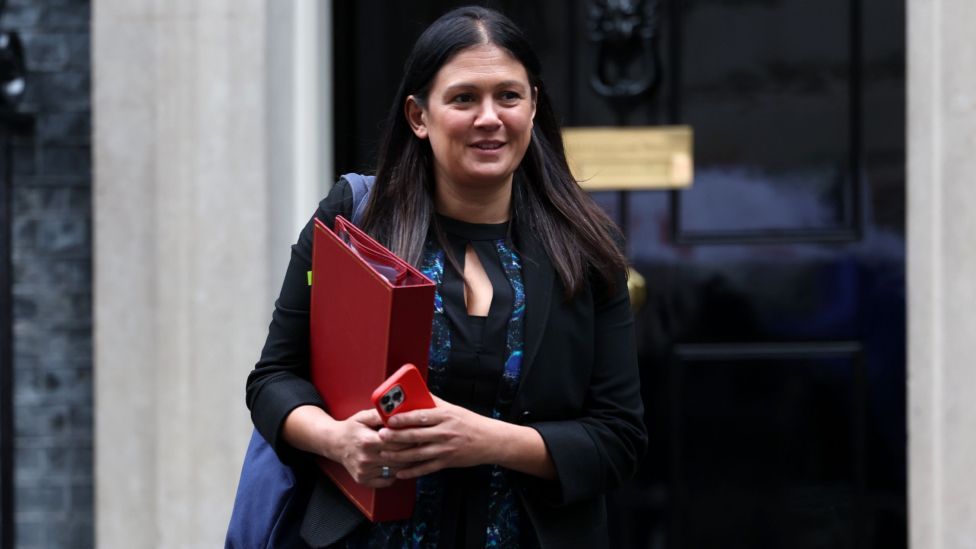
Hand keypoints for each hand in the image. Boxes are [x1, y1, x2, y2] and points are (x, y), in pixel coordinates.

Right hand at [322, 408, 412, 487]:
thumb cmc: (352, 428)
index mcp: (367, 441)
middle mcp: (365, 458)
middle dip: (412, 451)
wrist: (335, 444)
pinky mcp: (363, 480)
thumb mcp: (363, 416)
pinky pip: (387, 480)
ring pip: (395, 470)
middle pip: (398, 458)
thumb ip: (380, 414)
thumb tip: (397, 413)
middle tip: (420, 444)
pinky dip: (395, 474)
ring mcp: (364, 471)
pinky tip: (398, 465)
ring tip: (413, 454)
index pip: (396, 442)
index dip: (409, 438)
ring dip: (406, 463)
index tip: (418, 434)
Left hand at [376, 396, 502, 478]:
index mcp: (445, 416)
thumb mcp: (453, 409)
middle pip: (415, 436)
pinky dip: (411, 472)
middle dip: (395, 437)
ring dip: (399, 455)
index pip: (420, 416)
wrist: (490, 441)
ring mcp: (445, 449)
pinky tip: (399, 473)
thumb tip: (414, 393)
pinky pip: (425, 468)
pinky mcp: (447, 462)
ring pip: (417, 454)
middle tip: (380, 436)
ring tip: (384, 454)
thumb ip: (433, 403)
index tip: (389, 419)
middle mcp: (444, 433)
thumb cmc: (470, 422)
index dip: (403, 419)